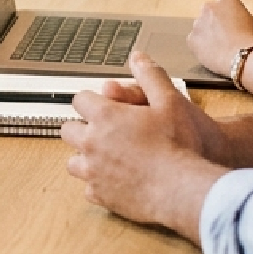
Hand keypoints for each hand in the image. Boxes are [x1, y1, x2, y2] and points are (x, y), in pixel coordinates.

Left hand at [60, 52, 230, 240]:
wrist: (184, 189)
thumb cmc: (180, 145)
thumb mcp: (171, 101)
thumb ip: (151, 76)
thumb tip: (138, 57)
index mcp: (105, 117)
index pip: (80, 100)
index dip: (92, 101)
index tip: (103, 105)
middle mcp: (92, 143)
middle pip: (68, 130)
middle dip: (82, 128)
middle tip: (103, 131)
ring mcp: (93, 172)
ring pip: (73, 162)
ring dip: (85, 158)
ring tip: (106, 157)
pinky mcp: (101, 196)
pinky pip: (88, 189)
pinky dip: (98, 184)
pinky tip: (114, 181)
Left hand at [186, 0, 252, 77]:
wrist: (243, 58)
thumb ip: (249, 17)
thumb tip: (245, 21)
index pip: (226, 3)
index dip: (231, 14)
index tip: (237, 25)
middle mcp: (208, 7)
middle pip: (210, 13)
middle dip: (216, 22)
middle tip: (227, 36)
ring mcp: (197, 23)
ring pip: (201, 27)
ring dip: (208, 34)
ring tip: (220, 47)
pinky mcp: (190, 39)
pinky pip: (195, 42)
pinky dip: (201, 47)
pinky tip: (213, 54)